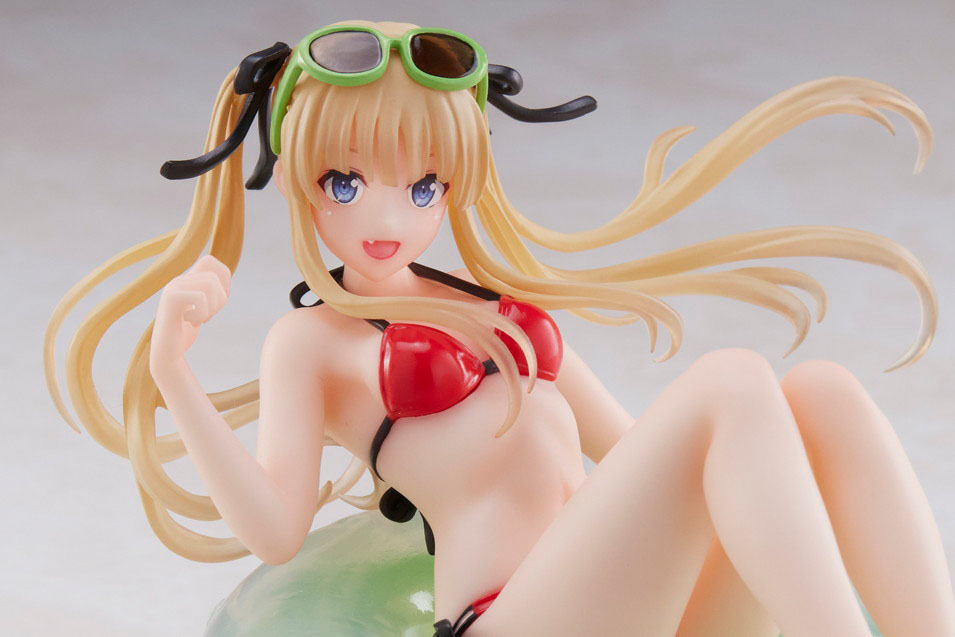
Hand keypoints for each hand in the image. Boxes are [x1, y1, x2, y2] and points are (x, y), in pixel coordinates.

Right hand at [149, 255, 230, 380]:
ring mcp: (173, 289)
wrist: (166, 356)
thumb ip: (209, 292)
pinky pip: (200, 297)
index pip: (210, 261)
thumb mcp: (201, 310)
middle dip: (220, 299)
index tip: (218, 301)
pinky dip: (202, 313)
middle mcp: (178, 281)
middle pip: (214, 276)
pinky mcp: (170, 300)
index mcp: (185, 282)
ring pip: (210, 284)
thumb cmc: (184, 335)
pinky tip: (190, 322)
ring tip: (199, 320)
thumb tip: (225, 274)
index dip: (223, 279)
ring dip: (211, 307)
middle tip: (207, 316)